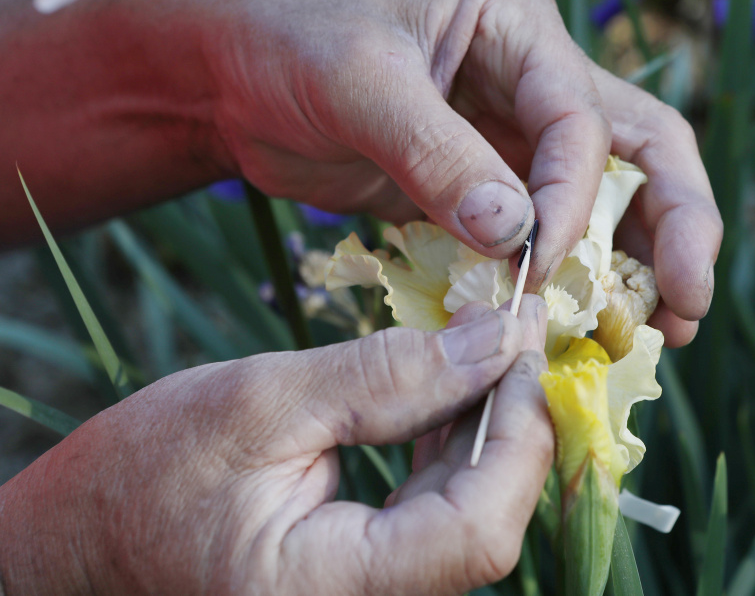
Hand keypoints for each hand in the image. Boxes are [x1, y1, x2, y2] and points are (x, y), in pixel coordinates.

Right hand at [0, 296, 551, 594]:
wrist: (85, 541)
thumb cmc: (144, 477)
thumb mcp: (260, 405)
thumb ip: (386, 376)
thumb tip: (496, 339)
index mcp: (331, 592)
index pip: (478, 531)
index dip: (518, 433)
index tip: (520, 345)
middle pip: (488, 523)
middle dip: (510, 420)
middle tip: (508, 333)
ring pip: (472, 515)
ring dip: (485, 427)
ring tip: (478, 350)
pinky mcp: (368, 575)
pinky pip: (437, 515)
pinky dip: (449, 448)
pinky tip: (443, 395)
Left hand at [198, 0, 719, 345]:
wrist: (231, 74)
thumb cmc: (289, 46)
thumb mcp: (360, 86)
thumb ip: (436, 156)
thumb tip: (514, 237)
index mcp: (515, 25)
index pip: (580, 117)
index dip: (575, 198)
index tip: (541, 265)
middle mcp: (532, 77)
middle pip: (638, 147)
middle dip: (675, 224)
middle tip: (688, 301)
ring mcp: (511, 136)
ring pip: (606, 196)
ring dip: (640, 258)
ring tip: (665, 326)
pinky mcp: (480, 185)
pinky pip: (544, 232)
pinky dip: (569, 276)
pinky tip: (587, 321)